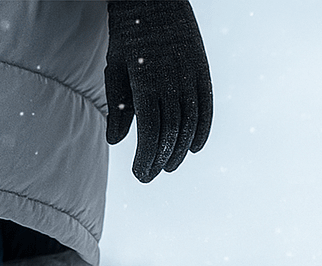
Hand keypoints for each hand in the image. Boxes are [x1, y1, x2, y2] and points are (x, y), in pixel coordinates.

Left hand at [104, 0, 212, 182]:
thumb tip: (116, 142)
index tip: (140, 174)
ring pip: (190, 123)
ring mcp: (191, 73)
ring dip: (180, 150)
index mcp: (147, 81)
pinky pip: (206, 106)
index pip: (151, 131)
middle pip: (171, 132)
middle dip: (160, 159)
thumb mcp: (115, 67)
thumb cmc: (127, 32)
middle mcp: (173, 79)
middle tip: (149, 176)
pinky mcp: (203, 68)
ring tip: (168, 166)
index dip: (147, 157)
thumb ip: (118, 106)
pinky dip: (203, 130)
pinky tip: (195, 148)